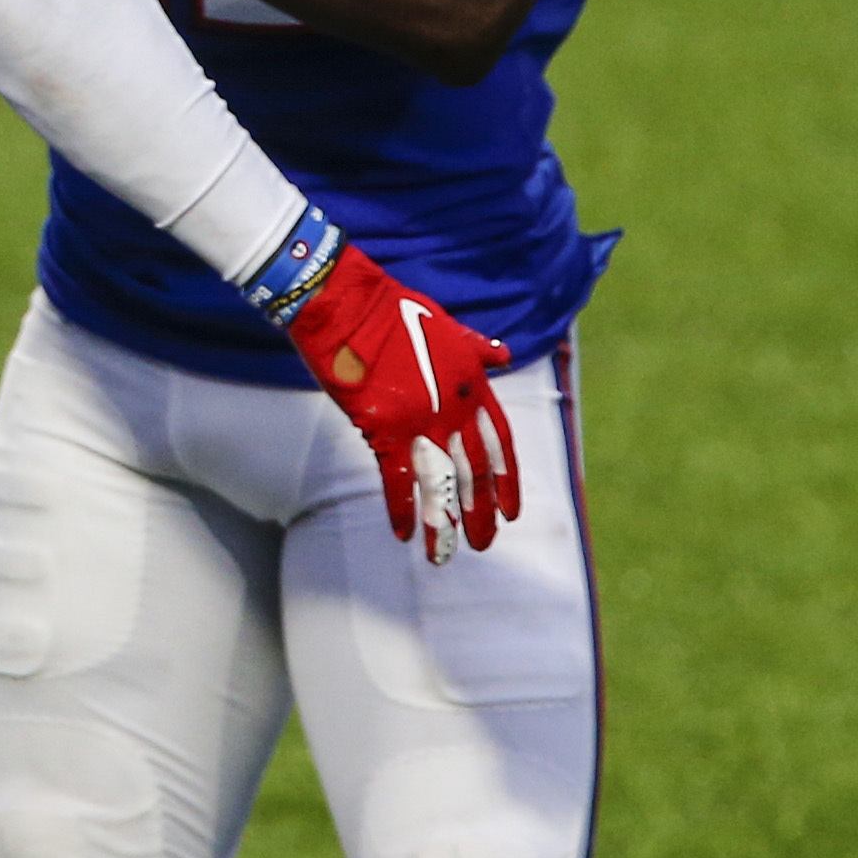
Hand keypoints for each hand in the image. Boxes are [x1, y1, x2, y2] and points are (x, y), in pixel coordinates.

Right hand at [273, 239, 520, 563]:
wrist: (345, 301)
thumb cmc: (390, 307)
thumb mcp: (446, 322)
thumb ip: (477, 347)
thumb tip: (504, 353)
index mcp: (472, 382)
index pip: (500, 442)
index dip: (506, 479)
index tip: (511, 511)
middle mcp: (453, 406)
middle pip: (474, 471)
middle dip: (480, 511)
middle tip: (485, 543)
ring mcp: (420, 418)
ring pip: (441, 483)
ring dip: (446, 523)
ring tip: (447, 556)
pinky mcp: (384, 426)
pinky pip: (397, 478)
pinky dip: (402, 508)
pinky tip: (404, 534)